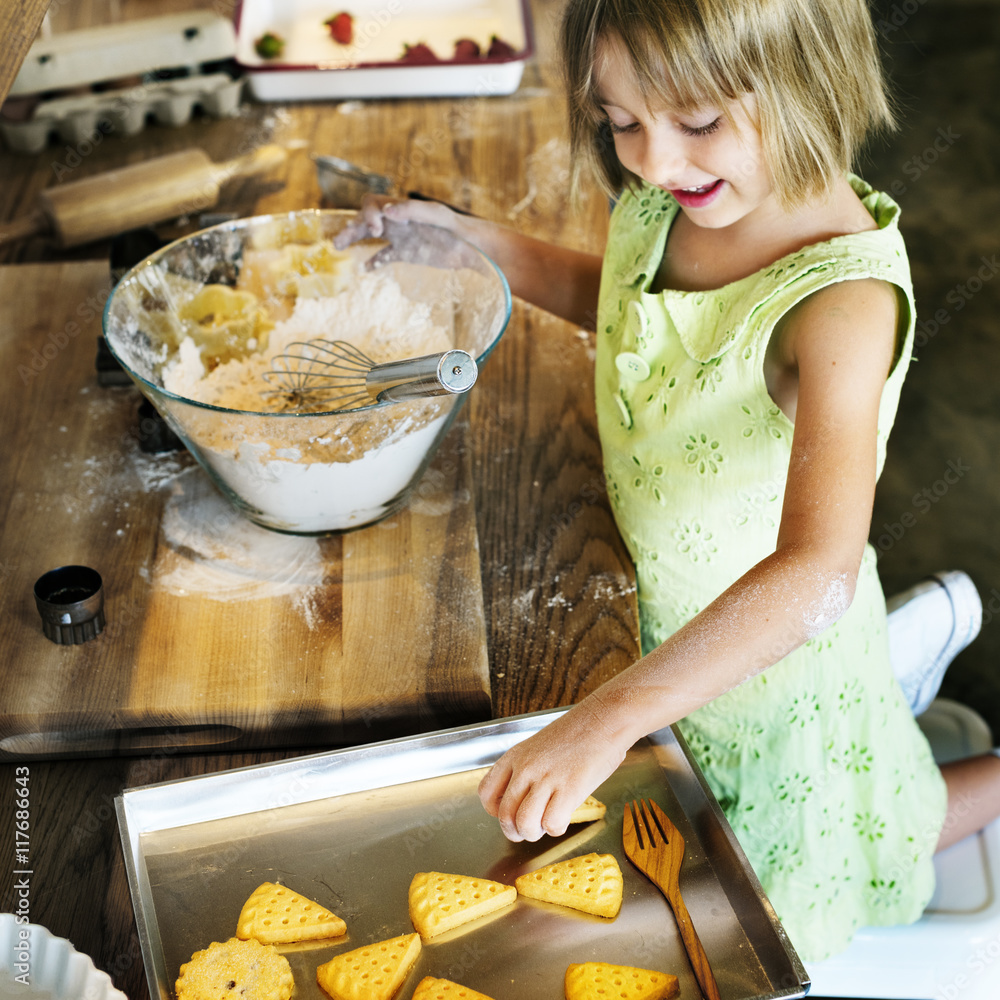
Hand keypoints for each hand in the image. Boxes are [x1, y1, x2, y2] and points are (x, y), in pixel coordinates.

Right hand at [333, 193, 462, 248]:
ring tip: (338, 247)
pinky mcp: (407, 254)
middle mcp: (398, 221)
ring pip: (371, 237)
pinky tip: (364, 269)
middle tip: (340, 243)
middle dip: (352, 228)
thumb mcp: (439, 216)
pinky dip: (374, 261)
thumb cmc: (458, 229)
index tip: (377, 231)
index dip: (368, 215)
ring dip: (355, 240)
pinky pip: (385, 256)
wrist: (473, 249)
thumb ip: (415, 211)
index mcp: (402, 209)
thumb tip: (388, 211)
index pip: (373, 204)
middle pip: (366, 219)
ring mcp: (402, 237)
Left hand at [478, 701, 630, 841]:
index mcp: (515, 756)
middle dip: (515, 831)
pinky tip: (564, 816)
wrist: (603, 720)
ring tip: (546, 824)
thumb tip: (519, 801)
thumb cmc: (577, 733)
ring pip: (525, 824)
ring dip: (535, 833)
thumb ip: (525, 770)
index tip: (509, 814)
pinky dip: (557, 828)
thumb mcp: (538, 746)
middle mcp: (526, 768)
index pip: (486, 793)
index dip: (495, 811)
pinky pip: (552, 824)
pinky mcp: (569, 790)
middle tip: (528, 830)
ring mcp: (547, 779)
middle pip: (505, 815)